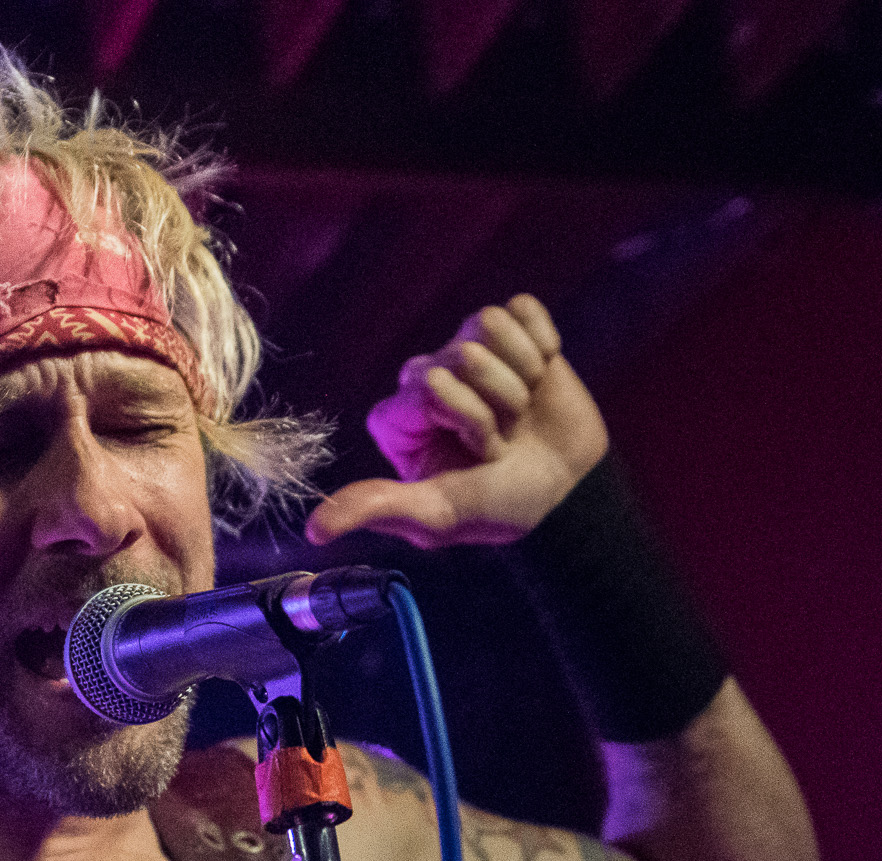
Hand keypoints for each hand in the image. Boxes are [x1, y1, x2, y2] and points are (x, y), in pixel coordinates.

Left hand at [306, 294, 607, 548]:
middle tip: (506, 436)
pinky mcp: (512, 337)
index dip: (467, 417)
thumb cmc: (499, 507)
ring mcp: (469, 353)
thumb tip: (314, 530)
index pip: (431, 383)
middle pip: (462, 353)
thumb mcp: (437, 515)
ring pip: (489, 324)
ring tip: (523, 410)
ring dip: (522, 375)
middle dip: (498, 401)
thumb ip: (377, 508)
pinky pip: (522, 309)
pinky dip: (543, 344)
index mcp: (398, 418)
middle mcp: (426, 379)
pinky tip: (542, 376)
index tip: (480, 454)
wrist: (567, 493)